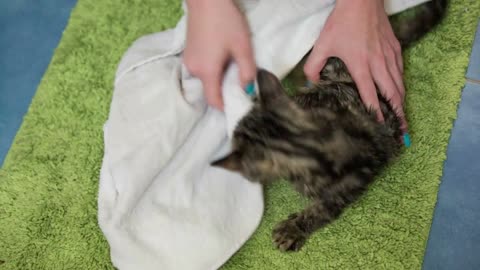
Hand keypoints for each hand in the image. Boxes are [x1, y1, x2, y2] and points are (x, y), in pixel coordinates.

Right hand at [184, 0, 255, 109]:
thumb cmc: (226, 22)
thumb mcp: (243, 47)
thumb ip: (247, 71)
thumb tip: (248, 89)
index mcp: (207, 72)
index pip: (214, 101)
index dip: (226, 107)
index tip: (239, 105)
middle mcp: (194, 70)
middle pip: (210, 90)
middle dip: (225, 89)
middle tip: (240, 78)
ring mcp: (188, 61)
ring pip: (206, 78)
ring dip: (219, 77)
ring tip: (231, 62)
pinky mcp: (188, 53)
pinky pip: (201, 69)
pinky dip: (212, 68)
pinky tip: (221, 54)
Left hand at [303, 0, 406, 132]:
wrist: (362, 0)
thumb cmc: (342, 22)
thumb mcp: (322, 45)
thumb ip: (313, 67)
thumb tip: (310, 83)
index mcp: (361, 66)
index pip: (370, 95)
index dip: (376, 113)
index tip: (380, 127)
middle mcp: (378, 64)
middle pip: (392, 94)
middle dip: (397, 114)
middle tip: (401, 130)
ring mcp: (389, 55)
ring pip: (399, 83)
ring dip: (402, 101)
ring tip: (403, 115)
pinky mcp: (395, 47)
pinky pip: (400, 69)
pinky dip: (402, 82)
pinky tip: (400, 89)